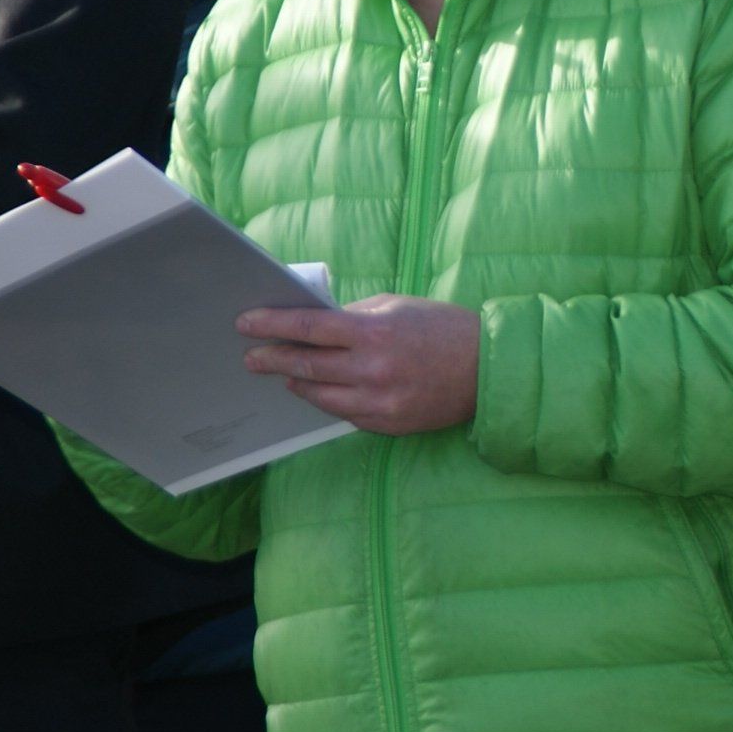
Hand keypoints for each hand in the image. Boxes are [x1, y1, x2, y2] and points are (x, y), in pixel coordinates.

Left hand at [238, 295, 480, 435]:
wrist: (487, 368)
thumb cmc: (443, 328)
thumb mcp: (397, 307)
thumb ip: (354, 316)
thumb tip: (314, 325)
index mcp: (373, 331)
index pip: (308, 327)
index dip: (271, 325)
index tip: (245, 324)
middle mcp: (371, 369)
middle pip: (305, 365)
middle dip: (272, 359)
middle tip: (251, 357)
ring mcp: (377, 401)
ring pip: (318, 395)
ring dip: (296, 382)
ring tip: (285, 374)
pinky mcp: (385, 424)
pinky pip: (343, 413)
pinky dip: (328, 399)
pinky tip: (320, 390)